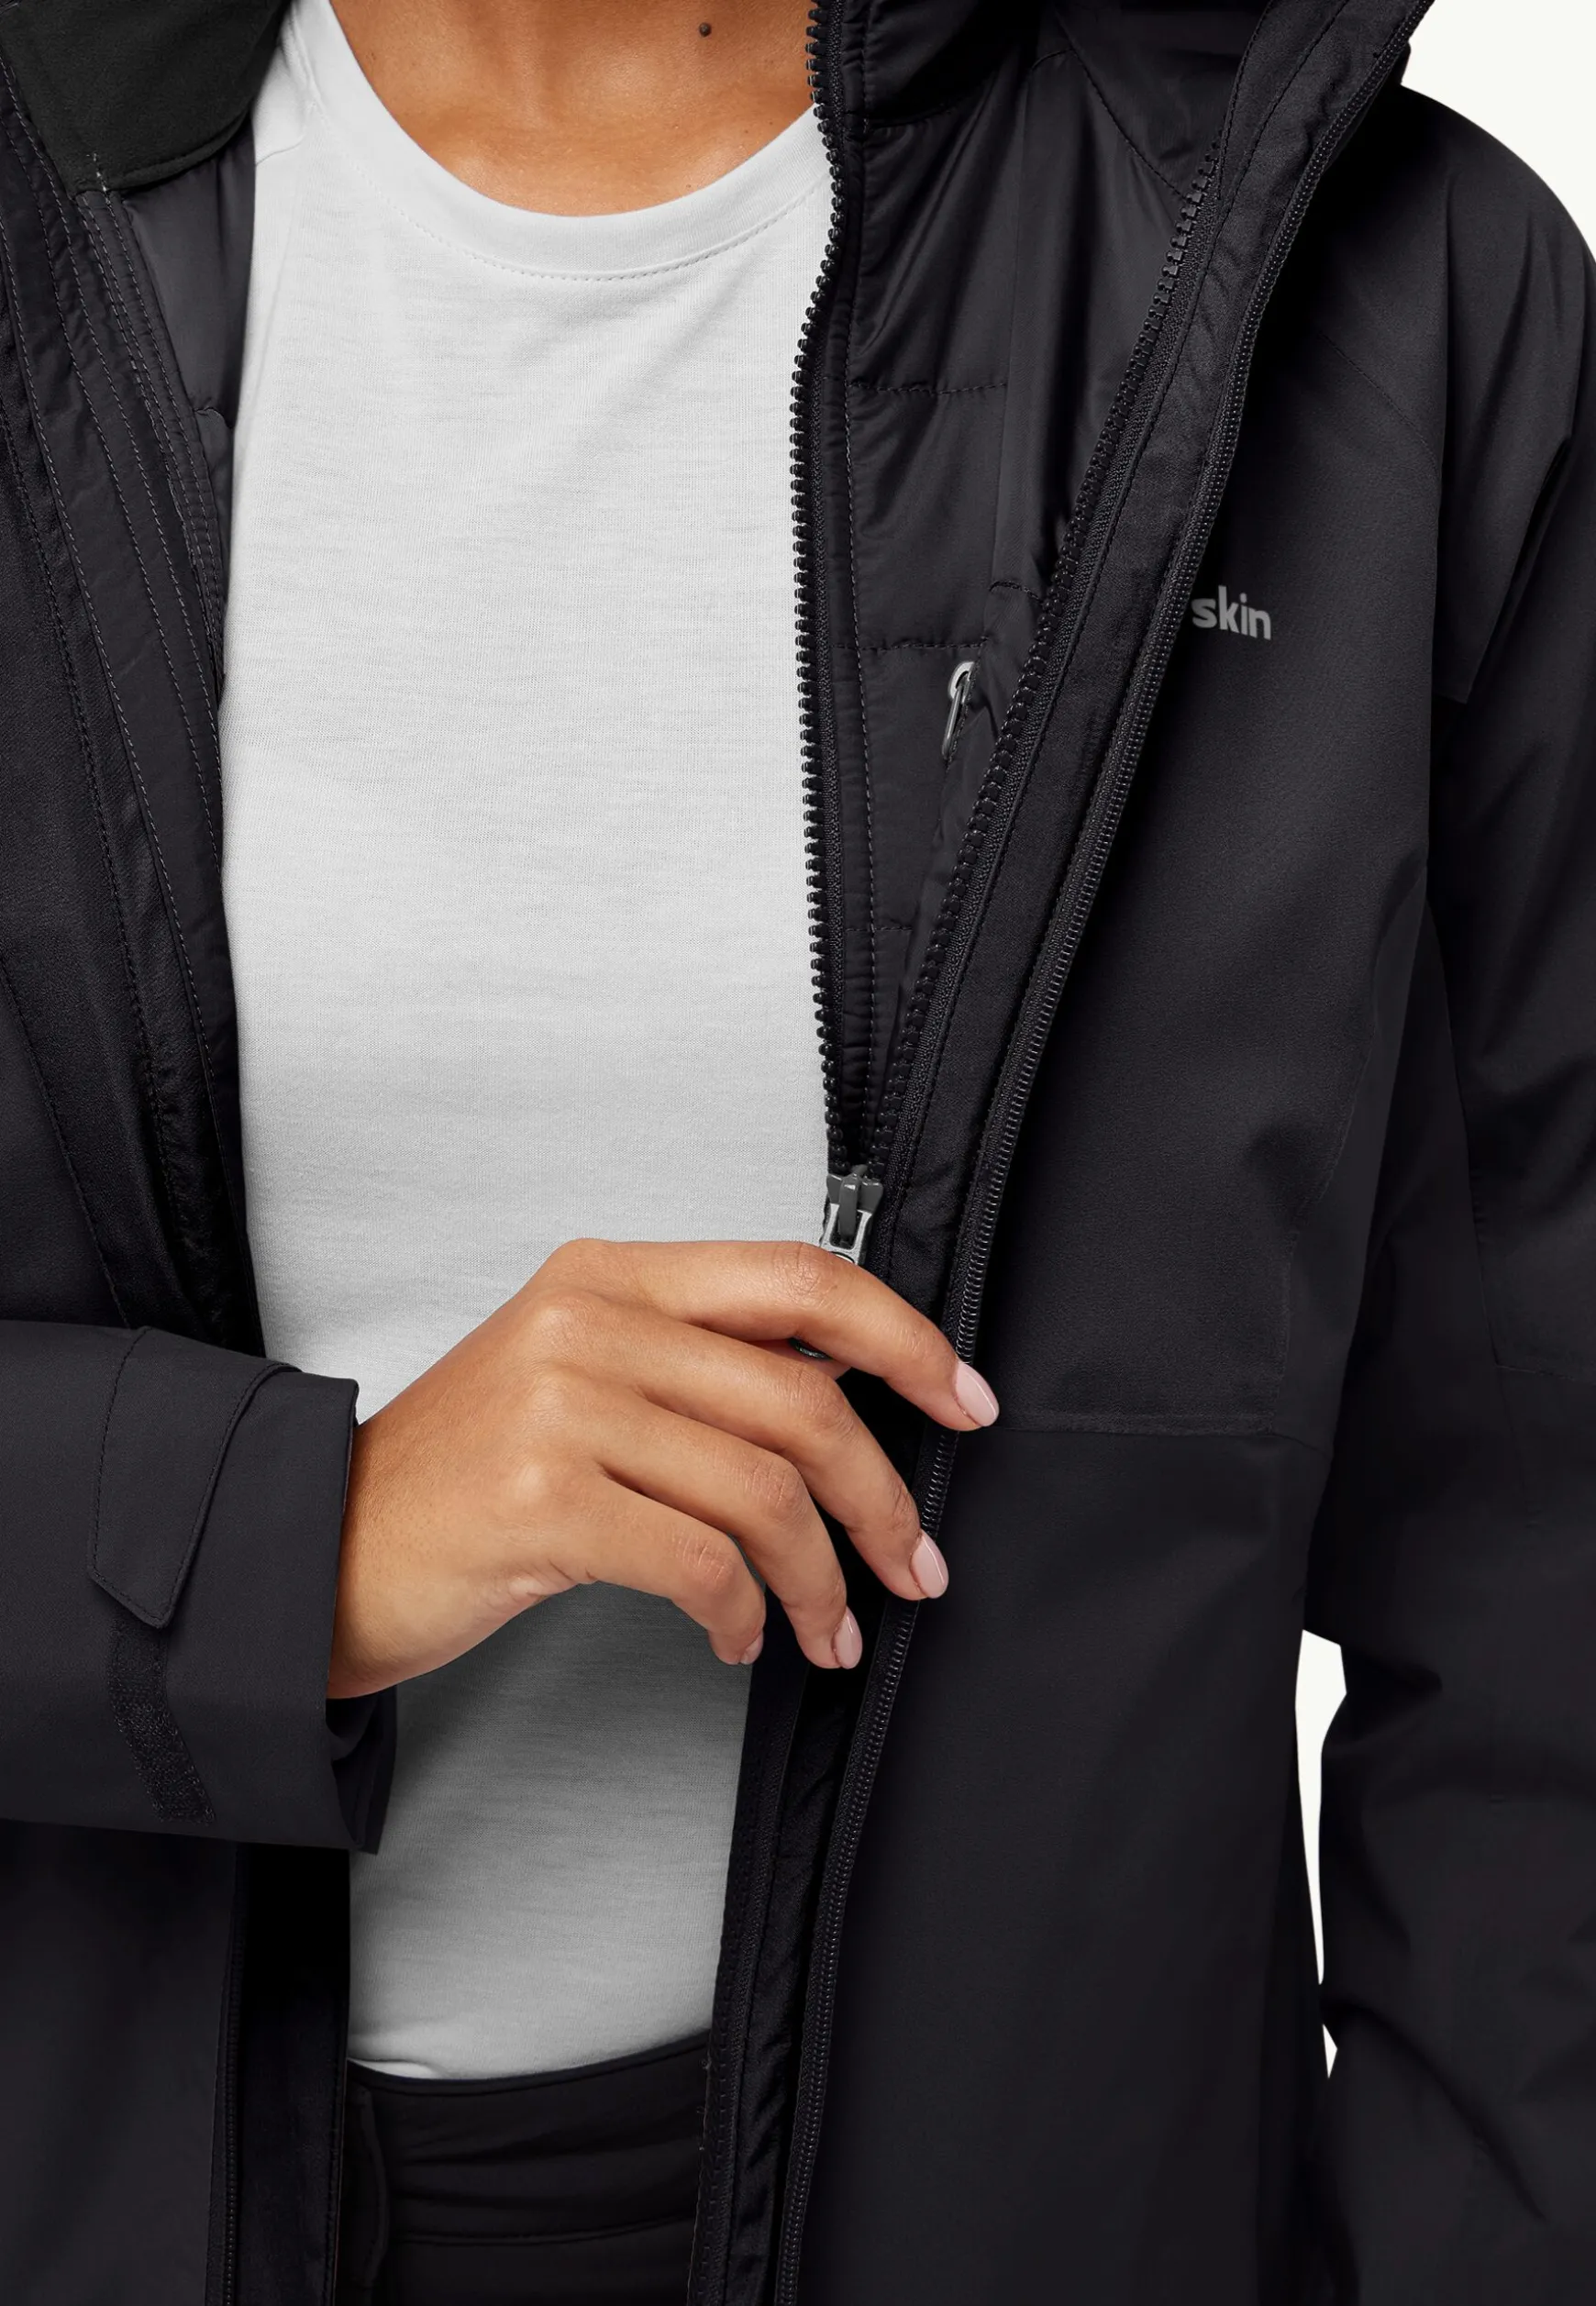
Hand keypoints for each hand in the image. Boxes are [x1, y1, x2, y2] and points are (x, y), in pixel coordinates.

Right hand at [328, 1237, 998, 1697]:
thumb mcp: (581, 1376)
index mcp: (613, 1273)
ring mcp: (560, 1406)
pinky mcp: (541, 1501)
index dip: (906, 1338)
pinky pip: (702, 1562)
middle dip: (884, 1499)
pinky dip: (744, 1614)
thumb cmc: (465, 1474)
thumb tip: (853, 1383)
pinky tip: (740, 1638)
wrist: (324, 1545)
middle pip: (802, 1400)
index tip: (966, 1401)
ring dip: (821, 1580)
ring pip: (764, 1492)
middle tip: (916, 1564)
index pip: (800, 1278)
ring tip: (829, 1628)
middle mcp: (589, 1320)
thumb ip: (701, 1363)